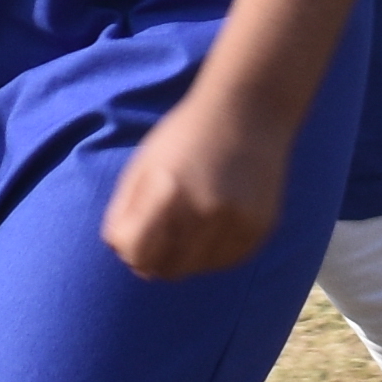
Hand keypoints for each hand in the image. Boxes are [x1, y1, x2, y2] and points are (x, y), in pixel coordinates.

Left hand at [101, 85, 297, 277]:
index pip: (135, 254)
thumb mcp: (143, 164)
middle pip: (166, 270)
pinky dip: (214, 250)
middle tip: (160, 232)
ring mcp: (236, 223)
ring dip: (187, 254)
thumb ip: (125, 210)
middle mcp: (205, 212)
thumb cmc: (186, 136)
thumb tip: (122, 253)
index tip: (134, 234)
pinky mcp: (259, 229)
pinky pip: (226, 261)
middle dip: (156, 257)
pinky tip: (215, 219)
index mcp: (169, 192)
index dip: (130, 247)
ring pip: (197, 269)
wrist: (248, 111)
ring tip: (191, 218)